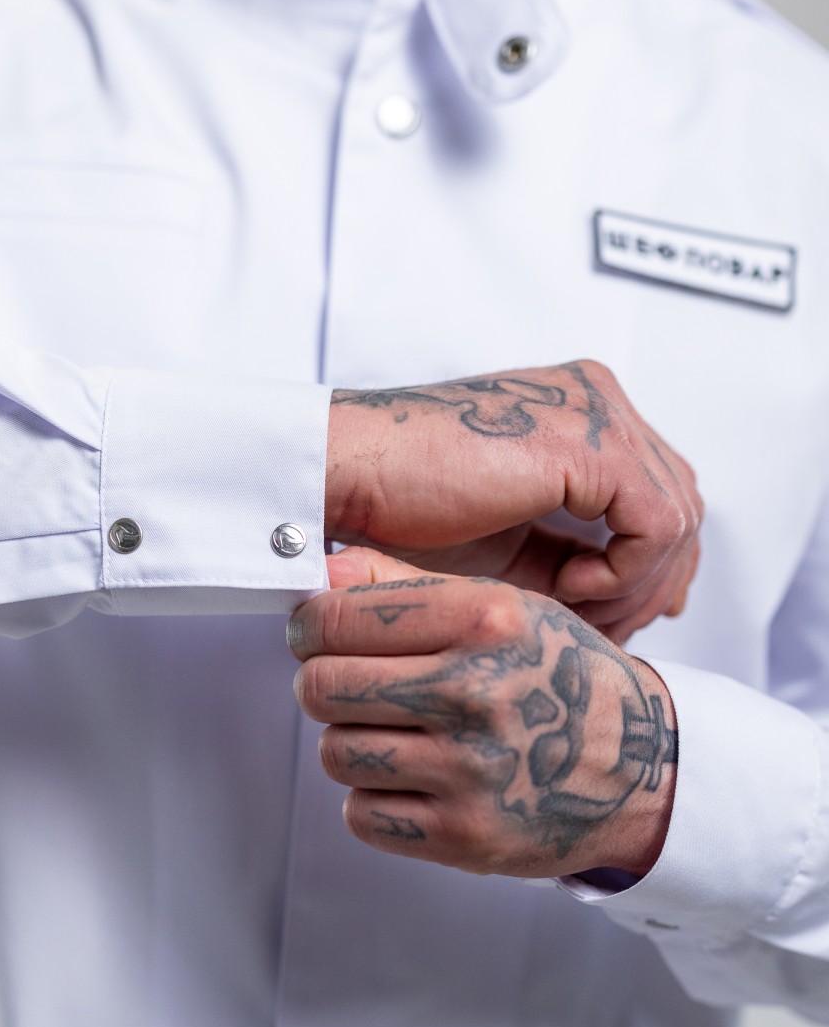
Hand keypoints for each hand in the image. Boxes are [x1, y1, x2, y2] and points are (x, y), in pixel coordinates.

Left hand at [288, 548, 677, 878]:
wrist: (642, 770)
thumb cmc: (563, 681)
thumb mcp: (505, 609)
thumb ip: (408, 586)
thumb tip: (320, 565)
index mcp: (486, 620)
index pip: (337, 619)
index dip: (308, 629)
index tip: (313, 638)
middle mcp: (477, 691)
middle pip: (323, 687)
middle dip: (323, 687)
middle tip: (345, 689)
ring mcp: (470, 769)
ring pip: (335, 753)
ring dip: (351, 746)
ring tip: (391, 737)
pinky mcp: (464, 835)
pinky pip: (360, 816)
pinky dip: (374, 803)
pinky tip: (413, 783)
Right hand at [326, 360, 701, 643]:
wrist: (345, 475)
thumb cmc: (400, 510)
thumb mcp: (509, 544)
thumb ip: (571, 554)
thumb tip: (640, 603)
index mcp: (578, 410)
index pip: (660, 489)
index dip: (654, 565)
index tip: (620, 617)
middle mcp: (596, 399)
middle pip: (681, 501)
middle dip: (654, 581)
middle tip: (609, 627)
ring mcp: (597, 413)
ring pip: (679, 517)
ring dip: (635, 583)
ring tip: (576, 607)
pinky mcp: (590, 444)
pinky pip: (656, 525)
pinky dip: (623, 572)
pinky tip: (569, 584)